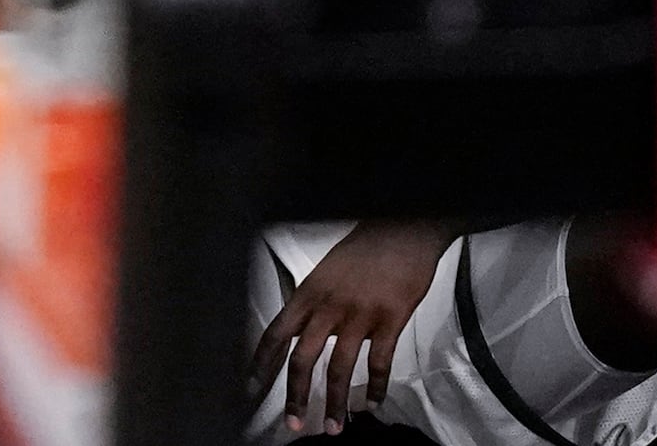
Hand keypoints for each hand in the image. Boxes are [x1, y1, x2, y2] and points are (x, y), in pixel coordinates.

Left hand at [250, 220, 460, 434]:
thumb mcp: (327, 270)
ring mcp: (360, 314)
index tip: (252, 389)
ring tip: (335, 427)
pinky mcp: (390, 319)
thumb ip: (314, 301)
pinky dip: (376, 387)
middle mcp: (329, 306)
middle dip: (295, 397)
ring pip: (339, 368)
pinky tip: (374, 401)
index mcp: (310, 292)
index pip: (276, 333)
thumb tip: (301, 332)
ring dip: (336, 402)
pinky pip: (379, 362)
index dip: (262, 364)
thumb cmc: (366, 248)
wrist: (404, 229)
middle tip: (294, 424)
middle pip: (302, 359)